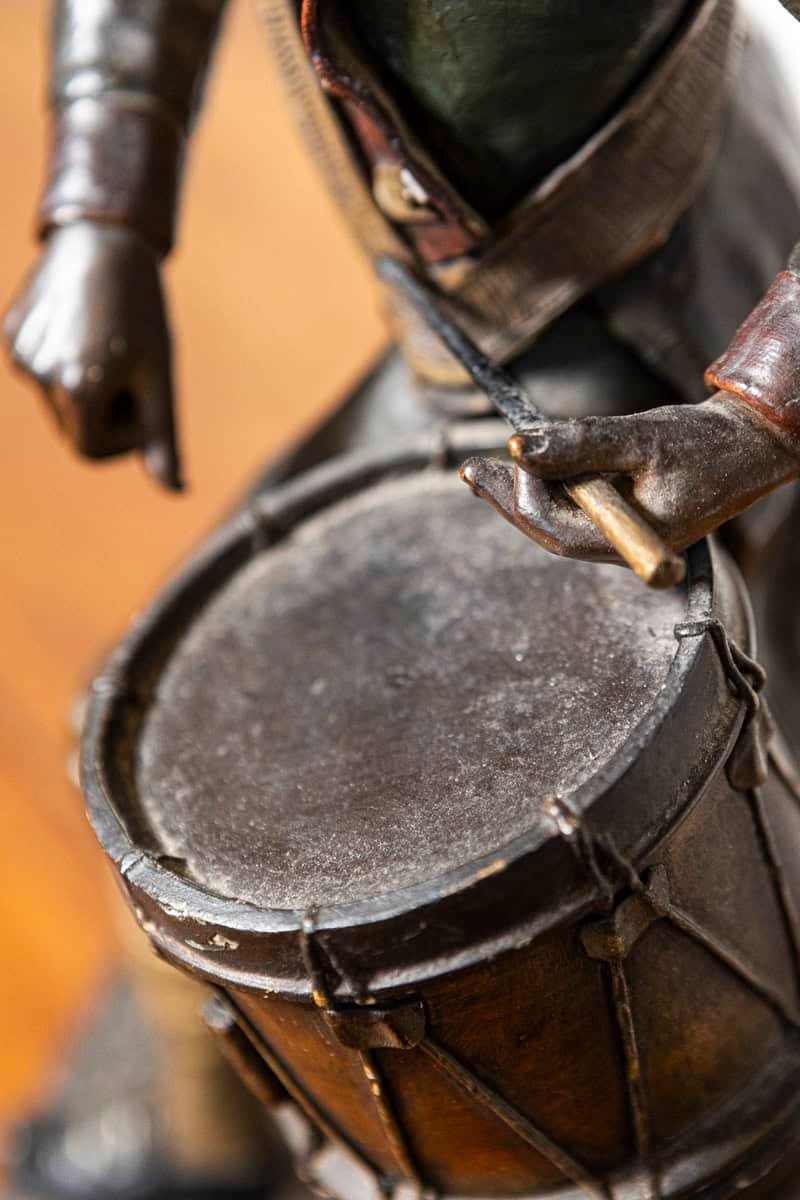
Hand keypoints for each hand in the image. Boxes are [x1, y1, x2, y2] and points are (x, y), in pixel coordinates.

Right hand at [4, 220, 180, 489]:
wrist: (105, 238)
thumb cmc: (143, 311)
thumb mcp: (161, 377)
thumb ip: (164, 438)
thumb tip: (177, 490)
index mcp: (77, 390)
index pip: (94, 452)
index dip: (125, 434)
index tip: (143, 397)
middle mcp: (39, 377)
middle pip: (75, 429)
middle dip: (106, 411)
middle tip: (130, 365)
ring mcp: (19, 356)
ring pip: (58, 401)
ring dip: (87, 385)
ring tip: (107, 341)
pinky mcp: (10, 337)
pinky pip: (42, 371)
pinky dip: (66, 361)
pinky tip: (82, 324)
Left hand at [461, 395, 798, 561]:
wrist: (749, 445)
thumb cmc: (706, 443)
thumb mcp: (640, 437)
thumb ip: (579, 443)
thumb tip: (518, 445)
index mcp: (634, 539)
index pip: (558, 531)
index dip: (521, 497)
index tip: (499, 457)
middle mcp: (625, 546)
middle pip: (550, 532)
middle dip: (509, 500)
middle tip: (470, 472)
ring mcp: (624, 536)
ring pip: (560, 521)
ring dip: (525, 493)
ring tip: (486, 470)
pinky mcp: (624, 518)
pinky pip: (577, 511)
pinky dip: (551, 488)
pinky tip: (527, 469)